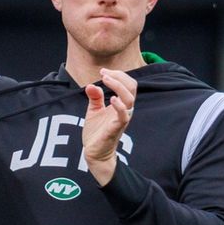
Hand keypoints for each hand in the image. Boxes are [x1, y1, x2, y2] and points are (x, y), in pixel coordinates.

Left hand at [82, 68, 136, 185]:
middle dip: (119, 77)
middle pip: (132, 88)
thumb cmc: (97, 132)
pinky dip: (120, 106)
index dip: (118, 75)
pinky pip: (124, 116)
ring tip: (106, 79)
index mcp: (121, 105)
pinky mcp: (115, 129)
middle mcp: (124, 111)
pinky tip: (112, 99)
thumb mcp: (94, 111)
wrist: (94, 153)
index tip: (103, 71)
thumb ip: (95, 97)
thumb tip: (91, 84)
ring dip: (118, 87)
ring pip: (130, 99)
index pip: (127, 85)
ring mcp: (121, 120)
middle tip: (104, 73)